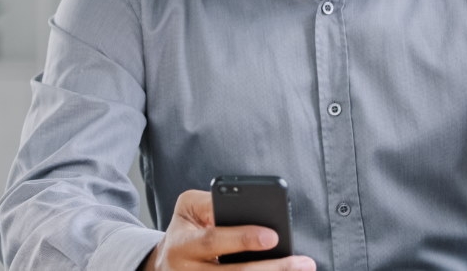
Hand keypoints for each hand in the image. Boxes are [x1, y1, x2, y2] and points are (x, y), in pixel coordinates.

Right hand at [139, 190, 315, 270]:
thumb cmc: (186, 228)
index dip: (242, 239)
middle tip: (301, 262)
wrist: (165, 263)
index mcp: (181, 244)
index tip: (273, 236)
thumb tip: (248, 207)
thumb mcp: (189, 207)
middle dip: (270, 268)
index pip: (213, 241)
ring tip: (301, 269)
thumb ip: (212, 203)